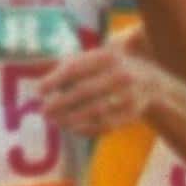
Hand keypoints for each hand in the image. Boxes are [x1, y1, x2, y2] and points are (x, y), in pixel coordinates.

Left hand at [40, 45, 156, 137]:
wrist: (150, 81)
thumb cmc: (109, 68)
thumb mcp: (93, 58)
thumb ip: (66, 65)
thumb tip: (35, 76)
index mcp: (107, 57)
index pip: (76, 68)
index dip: (55, 80)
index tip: (39, 90)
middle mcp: (120, 75)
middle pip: (85, 91)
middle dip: (60, 103)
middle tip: (44, 110)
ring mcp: (128, 95)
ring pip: (95, 111)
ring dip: (71, 118)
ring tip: (55, 121)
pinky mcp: (132, 113)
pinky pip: (106, 125)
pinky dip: (86, 129)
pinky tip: (71, 128)